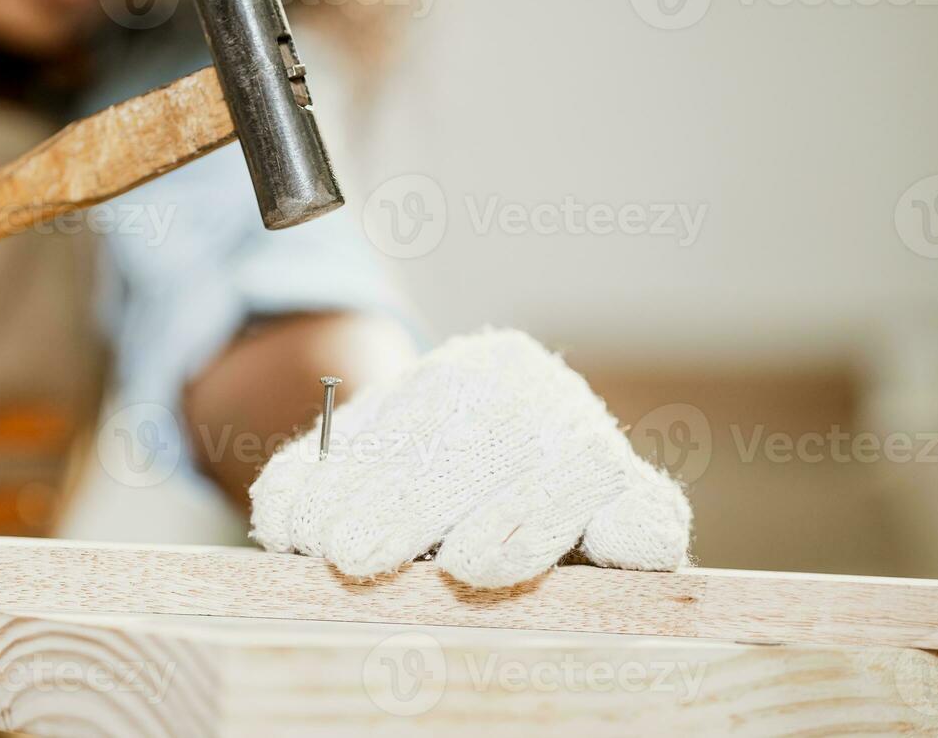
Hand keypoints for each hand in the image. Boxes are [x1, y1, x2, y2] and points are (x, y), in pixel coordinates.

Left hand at [249, 328, 690, 588]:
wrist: (499, 492)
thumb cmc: (416, 485)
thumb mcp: (351, 467)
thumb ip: (303, 483)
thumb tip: (284, 518)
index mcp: (478, 371)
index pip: (419, 417)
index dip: (365, 479)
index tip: (319, 538)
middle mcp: (544, 397)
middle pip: (486, 442)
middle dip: (416, 504)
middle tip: (357, 557)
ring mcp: (597, 447)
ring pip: (566, 474)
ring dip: (514, 524)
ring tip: (466, 567)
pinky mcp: (643, 508)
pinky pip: (653, 517)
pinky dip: (636, 530)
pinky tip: (609, 549)